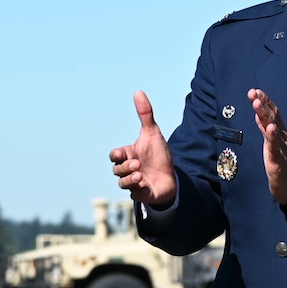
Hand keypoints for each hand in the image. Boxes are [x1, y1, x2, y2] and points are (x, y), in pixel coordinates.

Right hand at [109, 90, 176, 208]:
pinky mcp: (141, 195)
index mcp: (128, 156)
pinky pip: (133, 194)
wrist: (172, 176)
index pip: (114, 155)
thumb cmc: (159, 156)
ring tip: (139, 175)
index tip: (125, 153)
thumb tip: (138, 92)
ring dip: (128, 179)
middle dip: (124, 167)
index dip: (117, 155)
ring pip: (121, 183)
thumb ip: (145, 114)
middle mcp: (127, 170)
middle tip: (137, 164)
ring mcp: (133, 183)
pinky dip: (137, 189)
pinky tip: (145, 184)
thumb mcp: (153, 133)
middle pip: (116, 169)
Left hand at [248, 87, 286, 205]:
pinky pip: (274, 146)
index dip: (265, 101)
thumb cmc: (280, 164)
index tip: (255, 90)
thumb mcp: (270, 143)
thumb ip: (265, 129)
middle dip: (264, 103)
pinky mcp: (277, 160)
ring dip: (265, 114)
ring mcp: (281, 148)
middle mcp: (282, 137)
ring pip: (272, 128)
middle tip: (254, 92)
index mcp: (280, 133)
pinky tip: (270, 127)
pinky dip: (272, 136)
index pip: (273, 113)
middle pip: (273, 117)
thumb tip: (258, 115)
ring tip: (258, 103)